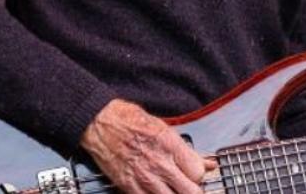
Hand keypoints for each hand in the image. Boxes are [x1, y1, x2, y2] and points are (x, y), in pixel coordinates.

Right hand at [80, 98, 216, 192]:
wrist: (99, 123)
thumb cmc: (128, 120)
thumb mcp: (163, 127)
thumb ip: (186, 150)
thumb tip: (206, 162)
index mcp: (170, 145)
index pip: (198, 172)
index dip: (200, 175)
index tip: (197, 174)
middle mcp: (160, 163)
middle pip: (190, 191)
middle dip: (193, 190)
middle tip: (190, 187)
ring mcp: (144, 178)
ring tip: (174, 189)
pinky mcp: (129, 187)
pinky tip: (158, 192)